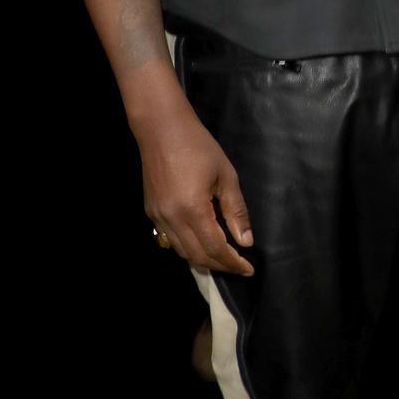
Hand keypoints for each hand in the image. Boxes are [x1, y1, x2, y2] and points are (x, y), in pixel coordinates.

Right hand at [135, 94, 254, 274]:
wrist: (161, 129)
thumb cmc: (199, 147)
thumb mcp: (226, 177)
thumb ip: (236, 212)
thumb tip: (245, 241)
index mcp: (193, 210)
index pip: (215, 248)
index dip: (233, 262)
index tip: (248, 269)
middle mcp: (171, 219)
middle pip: (197, 256)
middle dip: (220, 265)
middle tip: (239, 266)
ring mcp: (157, 217)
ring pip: (181, 252)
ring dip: (203, 259)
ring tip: (223, 258)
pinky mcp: (150, 212)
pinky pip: (169, 240)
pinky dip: (187, 247)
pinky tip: (201, 243)